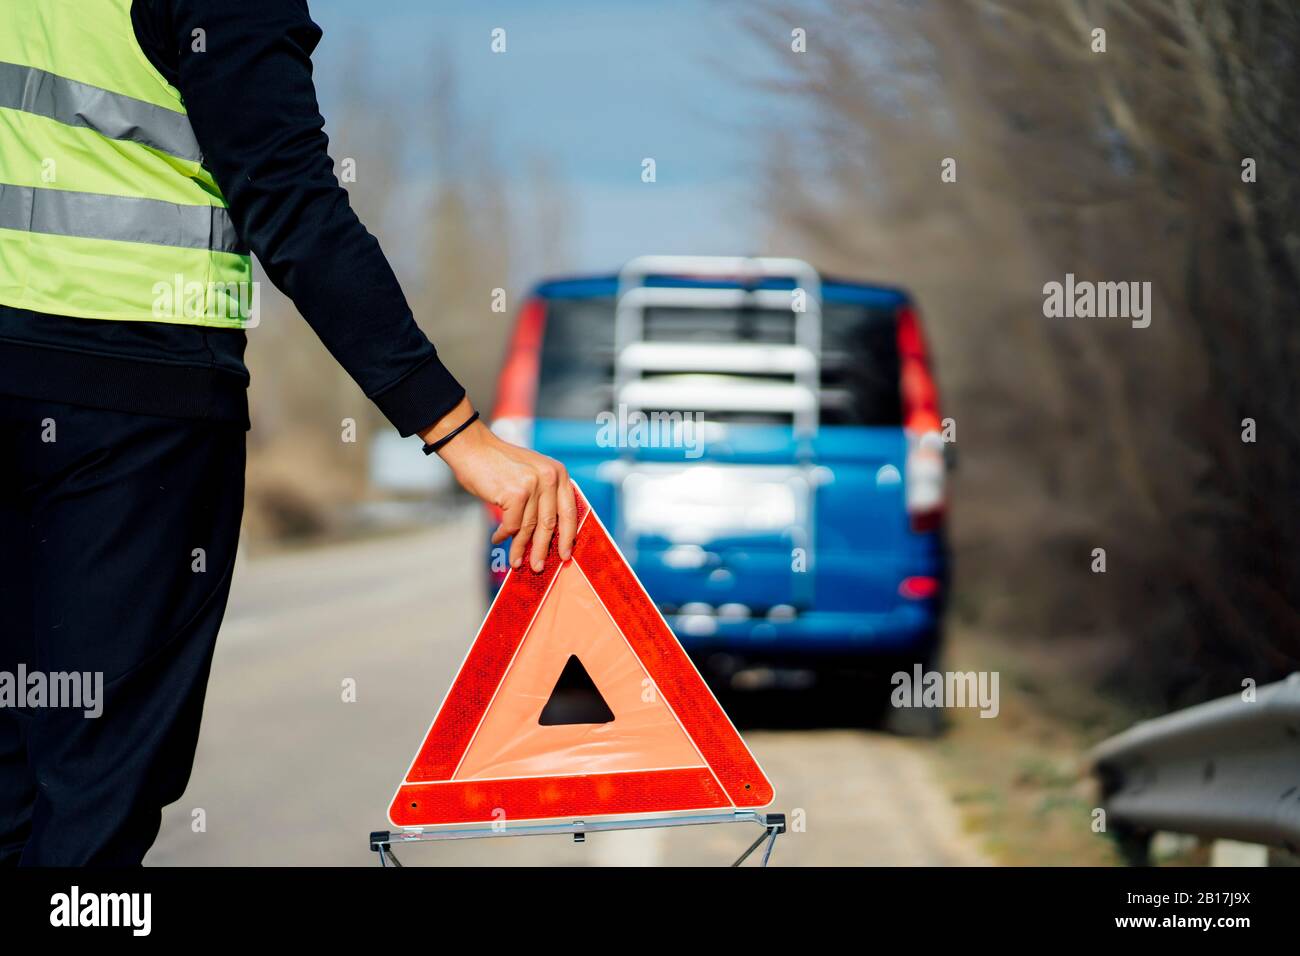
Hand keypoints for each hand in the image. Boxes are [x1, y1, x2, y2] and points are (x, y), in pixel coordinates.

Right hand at [420, 398, 576, 571]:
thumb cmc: (499, 465)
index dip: (568, 536)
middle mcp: (550, 478)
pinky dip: (504, 535)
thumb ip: (543, 497)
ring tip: (515, 561)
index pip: (569, 511)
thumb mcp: (532, 473)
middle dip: (543, 549)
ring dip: (519, 547)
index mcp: (558, 473)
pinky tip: (497, 538)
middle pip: (550, 524)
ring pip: (529, 528)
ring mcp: (534, 485)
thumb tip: (546, 536)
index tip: (565, 555)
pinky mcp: (516, 493)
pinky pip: (512, 525)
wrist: (473, 448)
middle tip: (538, 567)